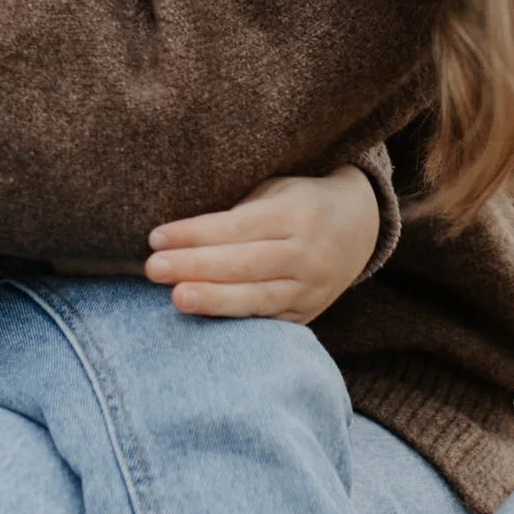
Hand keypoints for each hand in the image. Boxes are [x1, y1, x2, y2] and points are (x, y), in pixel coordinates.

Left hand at [144, 164, 380, 321]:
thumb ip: (238, 214)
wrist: (360, 228)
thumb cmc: (299, 203)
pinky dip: (235, 319)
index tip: (156, 238)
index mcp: (296, 213)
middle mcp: (307, 252)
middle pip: (245, 263)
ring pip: (257, 297)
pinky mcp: (307, 313)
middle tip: (154, 269)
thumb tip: (179, 236)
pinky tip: (204, 321)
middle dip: (196, 266)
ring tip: (177, 298)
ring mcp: (311, 287)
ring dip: (213, 299)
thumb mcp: (275, 192)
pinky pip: (268, 319)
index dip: (196, 233)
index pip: (238, 227)